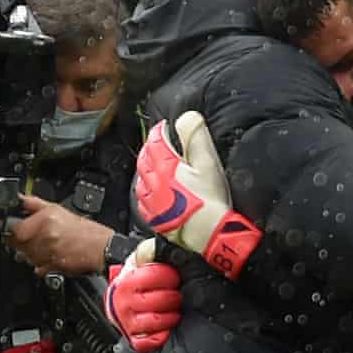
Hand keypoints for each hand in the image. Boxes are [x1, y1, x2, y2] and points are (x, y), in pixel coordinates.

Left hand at [7, 195, 113, 275]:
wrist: (101, 248)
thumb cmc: (84, 230)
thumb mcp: (58, 210)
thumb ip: (35, 204)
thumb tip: (19, 199)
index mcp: (45, 219)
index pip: (15, 228)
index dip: (13, 231)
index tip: (16, 231)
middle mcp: (45, 235)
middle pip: (18, 244)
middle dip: (22, 243)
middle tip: (32, 240)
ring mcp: (48, 252)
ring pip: (26, 257)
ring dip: (30, 254)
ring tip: (44, 248)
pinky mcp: (52, 266)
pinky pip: (36, 268)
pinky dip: (40, 265)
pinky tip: (50, 257)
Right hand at [105, 239, 181, 352]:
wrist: (119, 292)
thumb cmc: (137, 276)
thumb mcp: (142, 260)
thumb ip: (153, 252)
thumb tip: (165, 245)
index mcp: (128, 280)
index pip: (154, 276)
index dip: (170, 276)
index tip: (175, 277)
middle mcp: (125, 301)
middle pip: (157, 300)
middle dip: (173, 297)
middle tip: (176, 295)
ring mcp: (127, 320)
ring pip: (154, 321)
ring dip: (170, 317)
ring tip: (174, 311)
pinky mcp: (131, 337)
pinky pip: (146, 342)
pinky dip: (159, 337)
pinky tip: (165, 328)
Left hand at [136, 111, 261, 278]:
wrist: (208, 234)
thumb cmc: (211, 200)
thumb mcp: (208, 162)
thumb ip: (195, 136)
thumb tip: (186, 117)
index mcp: (165, 166)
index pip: (156, 140)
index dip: (160, 130)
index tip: (165, 127)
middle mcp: (153, 182)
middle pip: (145, 157)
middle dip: (152, 147)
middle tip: (160, 142)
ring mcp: (152, 201)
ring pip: (141, 177)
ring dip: (147, 167)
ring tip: (156, 163)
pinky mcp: (154, 217)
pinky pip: (143, 198)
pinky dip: (146, 188)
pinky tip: (154, 189)